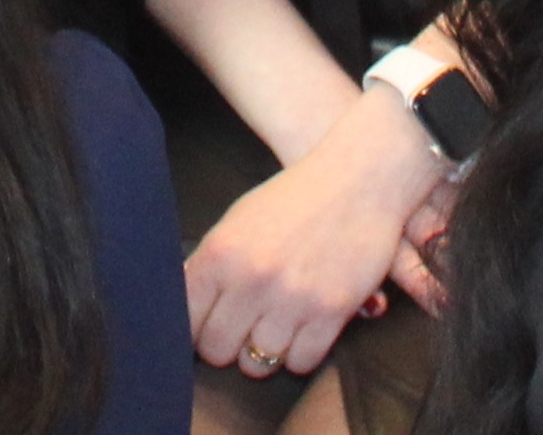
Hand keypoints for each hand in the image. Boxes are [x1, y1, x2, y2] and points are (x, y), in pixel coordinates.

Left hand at [187, 80, 447, 380]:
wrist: (358, 179)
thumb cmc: (294, 199)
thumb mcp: (238, 221)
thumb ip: (210, 267)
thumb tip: (183, 311)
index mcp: (220, 252)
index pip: (184, 322)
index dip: (193, 331)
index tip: (205, 328)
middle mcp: (252, 277)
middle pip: (217, 351)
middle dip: (226, 346)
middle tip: (240, 332)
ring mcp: (292, 297)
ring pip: (258, 364)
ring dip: (263, 353)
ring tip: (271, 329)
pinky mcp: (331, 311)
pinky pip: (300, 363)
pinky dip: (298, 354)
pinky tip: (301, 331)